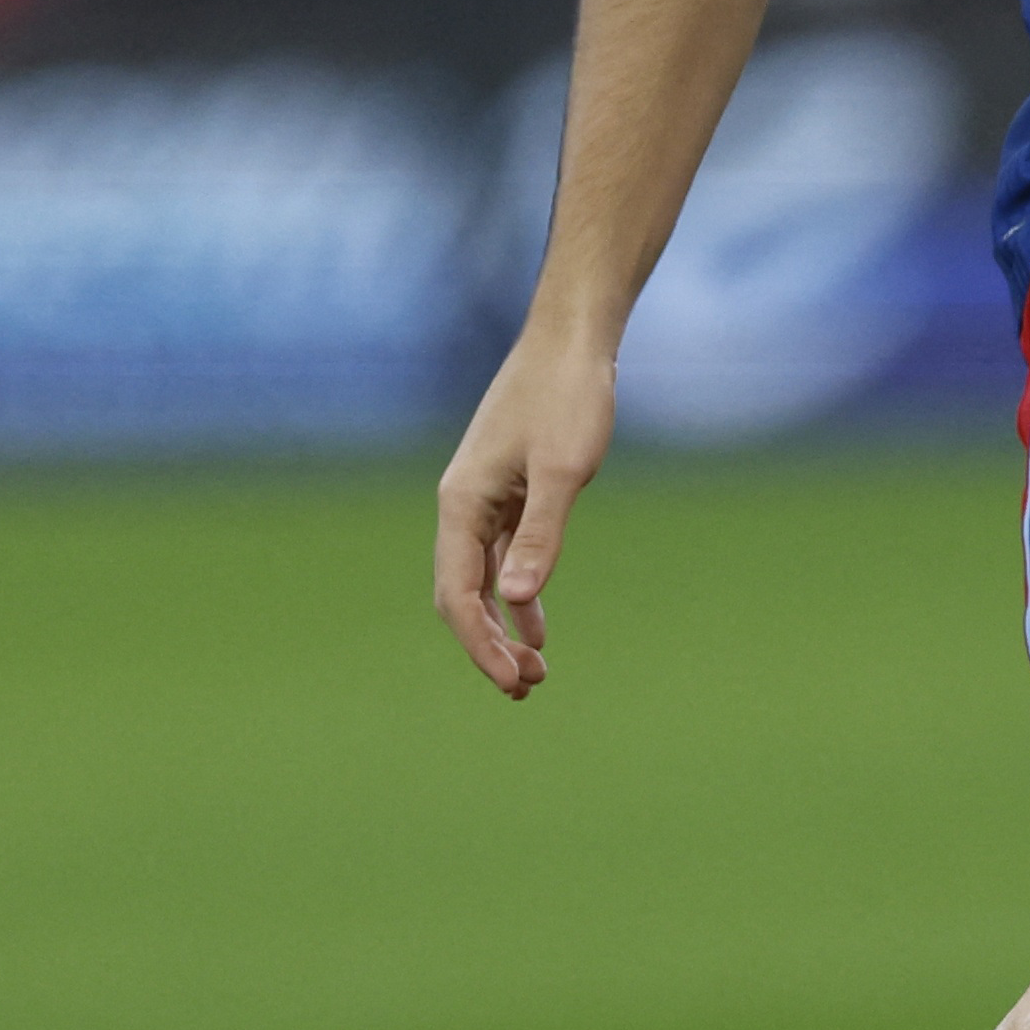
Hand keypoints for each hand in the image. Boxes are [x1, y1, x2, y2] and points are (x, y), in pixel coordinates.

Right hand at [433, 323, 616, 699]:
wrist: (571, 340)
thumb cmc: (568, 396)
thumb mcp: (564, 469)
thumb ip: (542, 534)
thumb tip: (519, 599)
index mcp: (461, 504)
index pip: (457, 594)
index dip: (480, 644)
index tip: (512, 682)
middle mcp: (462, 506)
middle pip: (460, 595)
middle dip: (486, 646)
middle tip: (527, 689)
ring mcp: (484, 499)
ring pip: (481, 581)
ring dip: (502, 628)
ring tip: (531, 675)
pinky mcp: (509, 491)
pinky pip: (503, 558)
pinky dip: (518, 594)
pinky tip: (537, 628)